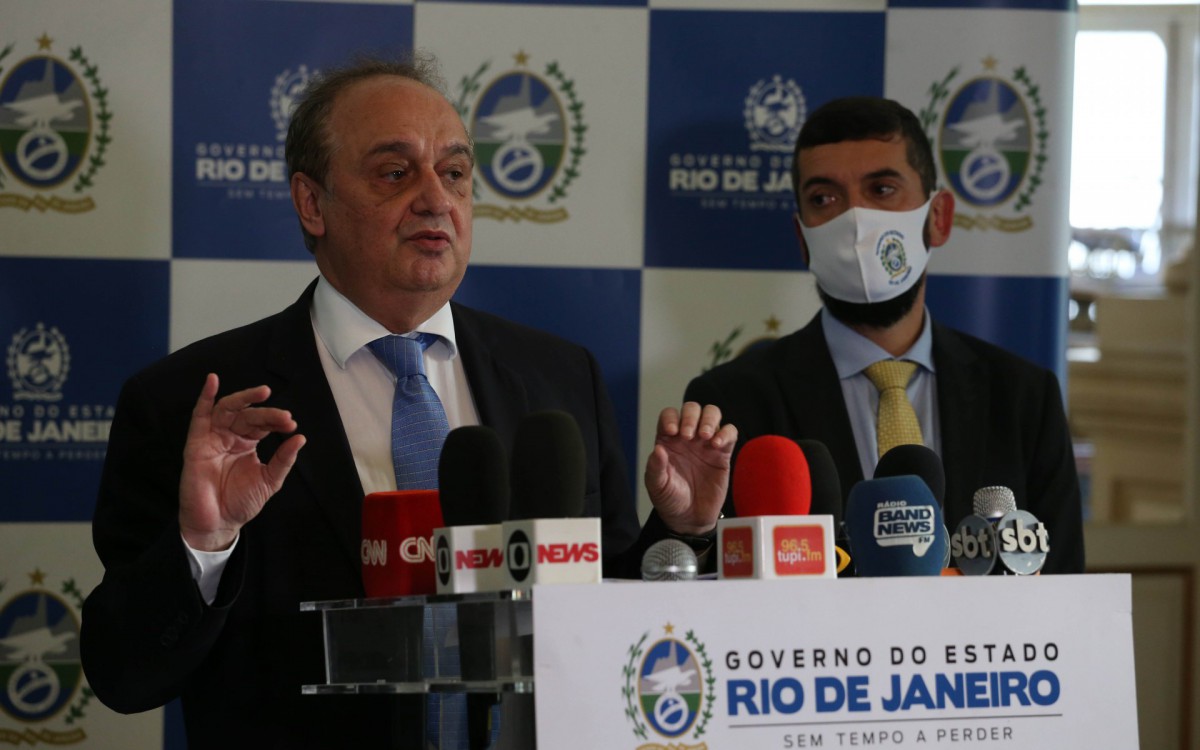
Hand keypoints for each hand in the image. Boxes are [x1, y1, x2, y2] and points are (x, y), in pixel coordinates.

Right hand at [178, 373, 305, 551]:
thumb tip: (301, 438)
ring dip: (245, 398)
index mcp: (248, 443)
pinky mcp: (196, 443)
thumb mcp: (269, 480)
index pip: (264, 424)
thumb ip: (284, 459)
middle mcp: (230, 436)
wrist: (218, 524)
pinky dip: (205, 396)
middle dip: (268, 414)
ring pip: (228, 409)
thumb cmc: (241, 502)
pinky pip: (199, 416)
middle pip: (249, 415)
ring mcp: (213, 437)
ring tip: (264, 392)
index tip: (292, 425)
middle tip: (285, 418)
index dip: (277, 422)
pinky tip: (212, 381)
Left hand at [644, 402, 735, 535]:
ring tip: (705, 437)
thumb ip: (655, 467)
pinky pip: (730, 433)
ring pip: (712, 414)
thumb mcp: (657, 486)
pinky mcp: (723, 453)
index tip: (671, 431)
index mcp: (668, 440)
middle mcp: (688, 437)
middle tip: (689, 435)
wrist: (689, 518)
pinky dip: (726, 433)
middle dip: (691, 416)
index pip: (669, 415)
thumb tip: (658, 449)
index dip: (671, 417)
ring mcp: (706, 443)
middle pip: (692, 409)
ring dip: (709, 420)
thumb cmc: (670, 499)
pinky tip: (717, 445)